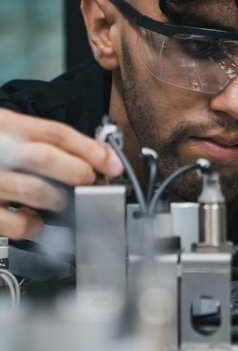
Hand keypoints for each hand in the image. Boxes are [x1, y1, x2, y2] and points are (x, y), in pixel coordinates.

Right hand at [0, 109, 123, 239]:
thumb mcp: (5, 132)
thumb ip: (41, 141)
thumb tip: (95, 159)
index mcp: (2, 125)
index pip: (55, 133)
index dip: (90, 149)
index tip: (113, 164)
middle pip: (48, 159)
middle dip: (79, 173)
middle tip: (87, 181)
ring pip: (38, 192)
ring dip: (59, 200)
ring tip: (57, 200)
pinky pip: (20, 225)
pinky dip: (35, 225)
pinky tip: (31, 218)